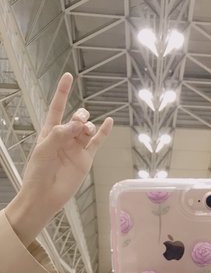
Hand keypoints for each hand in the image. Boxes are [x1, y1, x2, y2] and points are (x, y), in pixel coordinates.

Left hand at [5, 72, 112, 245]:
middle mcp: (65, 138)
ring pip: (87, 130)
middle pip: (76, 118)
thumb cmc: (39, 172)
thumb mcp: (44, 149)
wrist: (46, 195)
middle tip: (80, 123)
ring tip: (86, 131)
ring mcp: (76, 148)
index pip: (57, 108)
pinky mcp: (86, 158)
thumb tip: (79, 124)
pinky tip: (109, 121)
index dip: (62, 92)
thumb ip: (61, 134)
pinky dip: (104, 132)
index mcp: (50, 132)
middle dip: (79, 116)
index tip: (68, 76)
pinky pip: (97, 143)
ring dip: (88, 126)